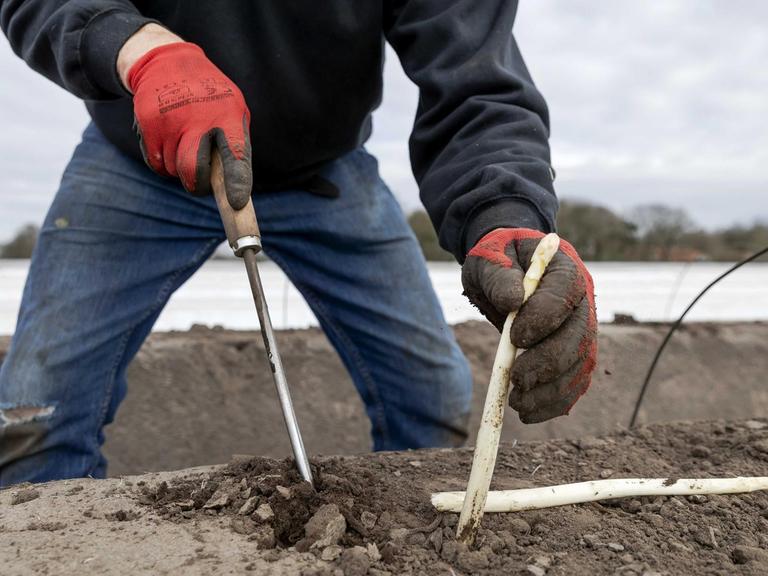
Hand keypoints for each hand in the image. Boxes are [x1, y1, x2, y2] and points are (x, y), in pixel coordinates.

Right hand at [123, 33, 251, 208]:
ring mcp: (169, 120)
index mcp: (228, 115)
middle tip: (202, 182)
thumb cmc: (210, 98)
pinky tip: (169, 142)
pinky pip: (155, 164)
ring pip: (174, 171)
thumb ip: (236, 147)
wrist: (168, 64)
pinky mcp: (147, 123)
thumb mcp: (233, 111)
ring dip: (180, 169)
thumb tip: (237, 193)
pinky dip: (163, 163)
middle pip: (194, 171)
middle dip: (198, 185)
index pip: (235, 154)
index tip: (236, 203)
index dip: (236, 181)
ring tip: (184, 142)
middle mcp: (197, 118)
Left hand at [462, 228, 596, 422]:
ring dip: (552, 391)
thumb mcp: (489, 260)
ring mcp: (581, 330)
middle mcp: (582, 302)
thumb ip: (500, 276)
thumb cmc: (498, 261)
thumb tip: (513, 301)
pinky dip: (556, 403)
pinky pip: (574, 383)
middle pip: (579, 337)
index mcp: (564, 270)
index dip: (543, 319)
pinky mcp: (574, 354)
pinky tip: (531, 414)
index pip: (564, 295)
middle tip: (516, 380)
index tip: (514, 337)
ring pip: (580, 366)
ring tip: (518, 404)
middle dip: (548, 362)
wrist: (506, 272)